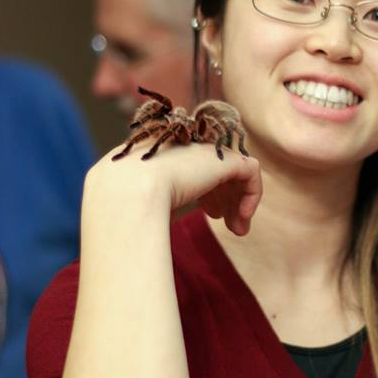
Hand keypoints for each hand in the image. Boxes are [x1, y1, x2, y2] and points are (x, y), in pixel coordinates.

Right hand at [86, 141, 262, 235]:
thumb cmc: (126, 209)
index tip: (211, 214)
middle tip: (232, 226)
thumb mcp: (142, 206)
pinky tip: (241, 217)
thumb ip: (155, 207)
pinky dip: (252, 194)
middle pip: (220, 168)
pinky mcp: (224, 159)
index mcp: (168, 154)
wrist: (127, 194)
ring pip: (236, 171)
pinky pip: (251, 171)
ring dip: (240, 202)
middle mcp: (189, 147)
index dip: (209, 191)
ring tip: (239, 230)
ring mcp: (205, 150)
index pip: (199, 166)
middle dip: (229, 198)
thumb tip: (154, 230)